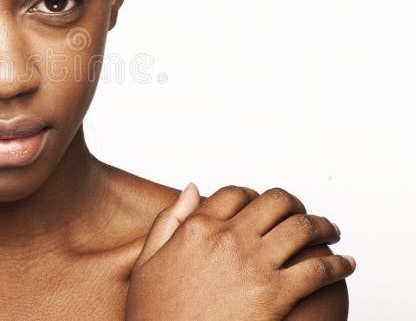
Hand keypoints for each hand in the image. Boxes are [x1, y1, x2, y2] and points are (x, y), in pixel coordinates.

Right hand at [126, 184, 355, 320]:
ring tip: (332, 232)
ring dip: (324, 226)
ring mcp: (254, 265)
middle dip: (294, 204)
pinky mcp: (276, 295)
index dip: (254, 196)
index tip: (263, 206)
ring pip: (303, 228)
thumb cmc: (155, 314)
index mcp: (197, 228)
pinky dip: (339, 265)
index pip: (236, 193)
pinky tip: (346, 266)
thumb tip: (192, 187)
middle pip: (275, 202)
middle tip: (303, 215)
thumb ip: (170, 220)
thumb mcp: (148, 261)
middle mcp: (228, 238)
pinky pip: (318, 270)